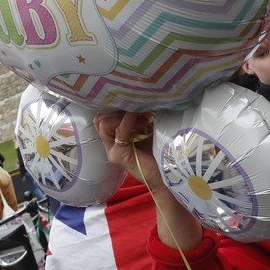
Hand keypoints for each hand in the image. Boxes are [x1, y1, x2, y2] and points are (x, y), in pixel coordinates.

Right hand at [95, 110, 202, 251]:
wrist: (169, 174)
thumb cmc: (160, 149)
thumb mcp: (147, 127)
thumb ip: (139, 115)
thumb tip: (139, 94)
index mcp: (116, 136)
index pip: (103, 115)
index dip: (115, 106)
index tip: (133, 103)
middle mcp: (111, 144)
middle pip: (100, 118)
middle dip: (117, 109)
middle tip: (138, 110)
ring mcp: (113, 151)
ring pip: (103, 123)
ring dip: (123, 115)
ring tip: (142, 118)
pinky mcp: (118, 156)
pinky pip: (118, 133)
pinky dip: (127, 122)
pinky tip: (139, 118)